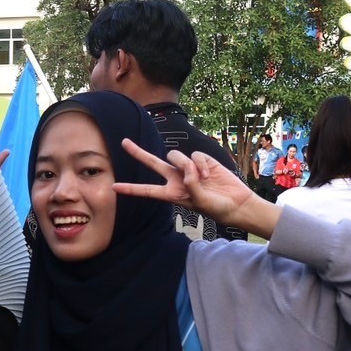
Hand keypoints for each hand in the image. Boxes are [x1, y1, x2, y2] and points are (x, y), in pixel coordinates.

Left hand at [115, 138, 276, 239]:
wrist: (237, 202)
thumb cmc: (217, 207)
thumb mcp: (200, 203)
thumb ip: (191, 186)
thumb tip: (187, 171)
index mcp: (171, 194)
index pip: (147, 191)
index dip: (130, 189)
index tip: (113, 188)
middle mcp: (176, 179)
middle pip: (152, 163)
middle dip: (138, 152)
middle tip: (123, 142)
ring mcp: (188, 169)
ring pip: (176, 156)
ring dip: (186, 164)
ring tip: (201, 177)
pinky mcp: (202, 161)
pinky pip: (194, 155)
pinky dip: (201, 164)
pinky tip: (209, 174)